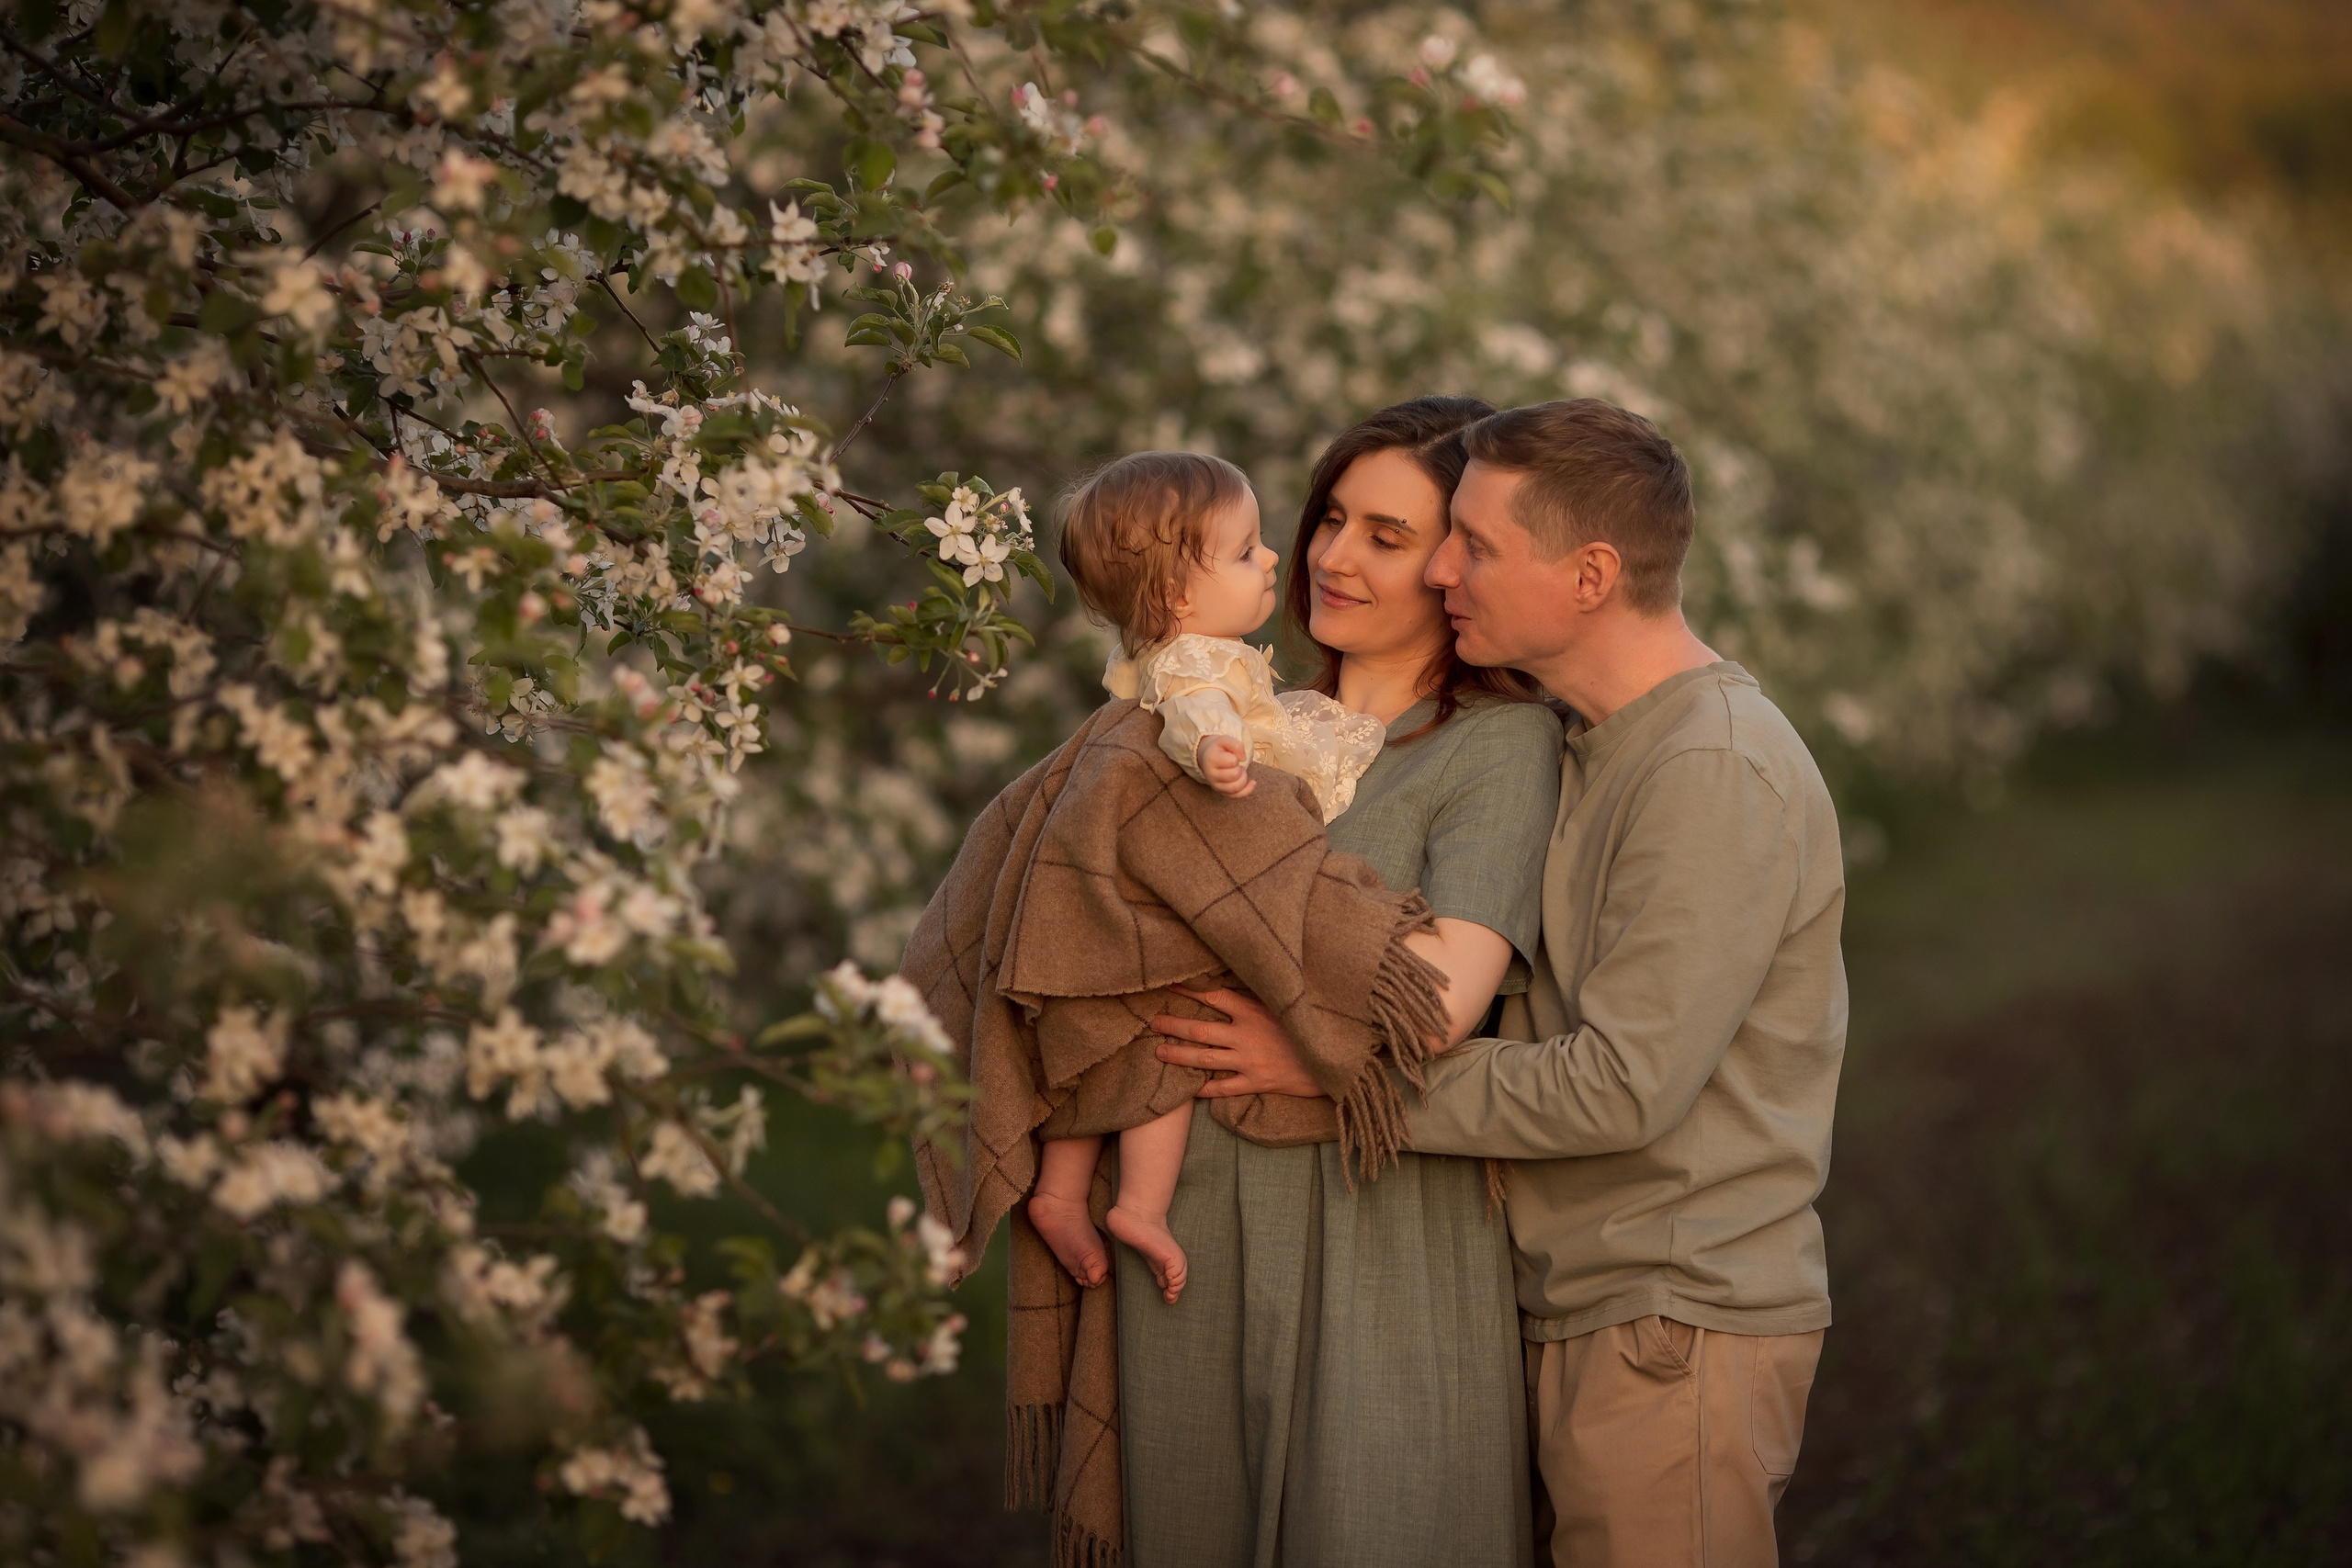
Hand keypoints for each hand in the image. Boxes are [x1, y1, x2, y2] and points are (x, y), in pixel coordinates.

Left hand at [1152, 985, 1324, 1098]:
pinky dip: (1204, 1089)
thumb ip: (1259, 995)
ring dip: (1178, 1055)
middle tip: (1151, 1022)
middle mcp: (1247, 1035)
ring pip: (1204, 1059)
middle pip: (1199, 1028)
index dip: (1187, 990)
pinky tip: (1188, 1089)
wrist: (1333, 1059)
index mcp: (1254, 1010)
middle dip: (1172, 1024)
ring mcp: (1250, 1061)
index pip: (1212, 995)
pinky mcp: (1257, 1083)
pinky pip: (1224, 1087)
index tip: (1167, 984)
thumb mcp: (1285, 1003)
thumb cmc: (1310, 1025)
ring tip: (1158, 1052)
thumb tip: (1234, 977)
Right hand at [1195, 735, 1255, 797]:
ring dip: (1243, 777)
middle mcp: (1211, 775)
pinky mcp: (1223, 793)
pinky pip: (1237, 796)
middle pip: (1234, 775)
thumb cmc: (1219, 749)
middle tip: (1236, 764)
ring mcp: (1216, 785)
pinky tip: (1252, 782)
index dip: (1236, 757)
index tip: (1232, 755)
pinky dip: (1248, 789)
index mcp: (1211, 760)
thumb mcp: (1225, 740)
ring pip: (1236, 787)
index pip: (1232, 761)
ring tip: (1239, 771)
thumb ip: (1236, 745)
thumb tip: (1243, 758)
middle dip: (1240, 768)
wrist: (1209, 758)